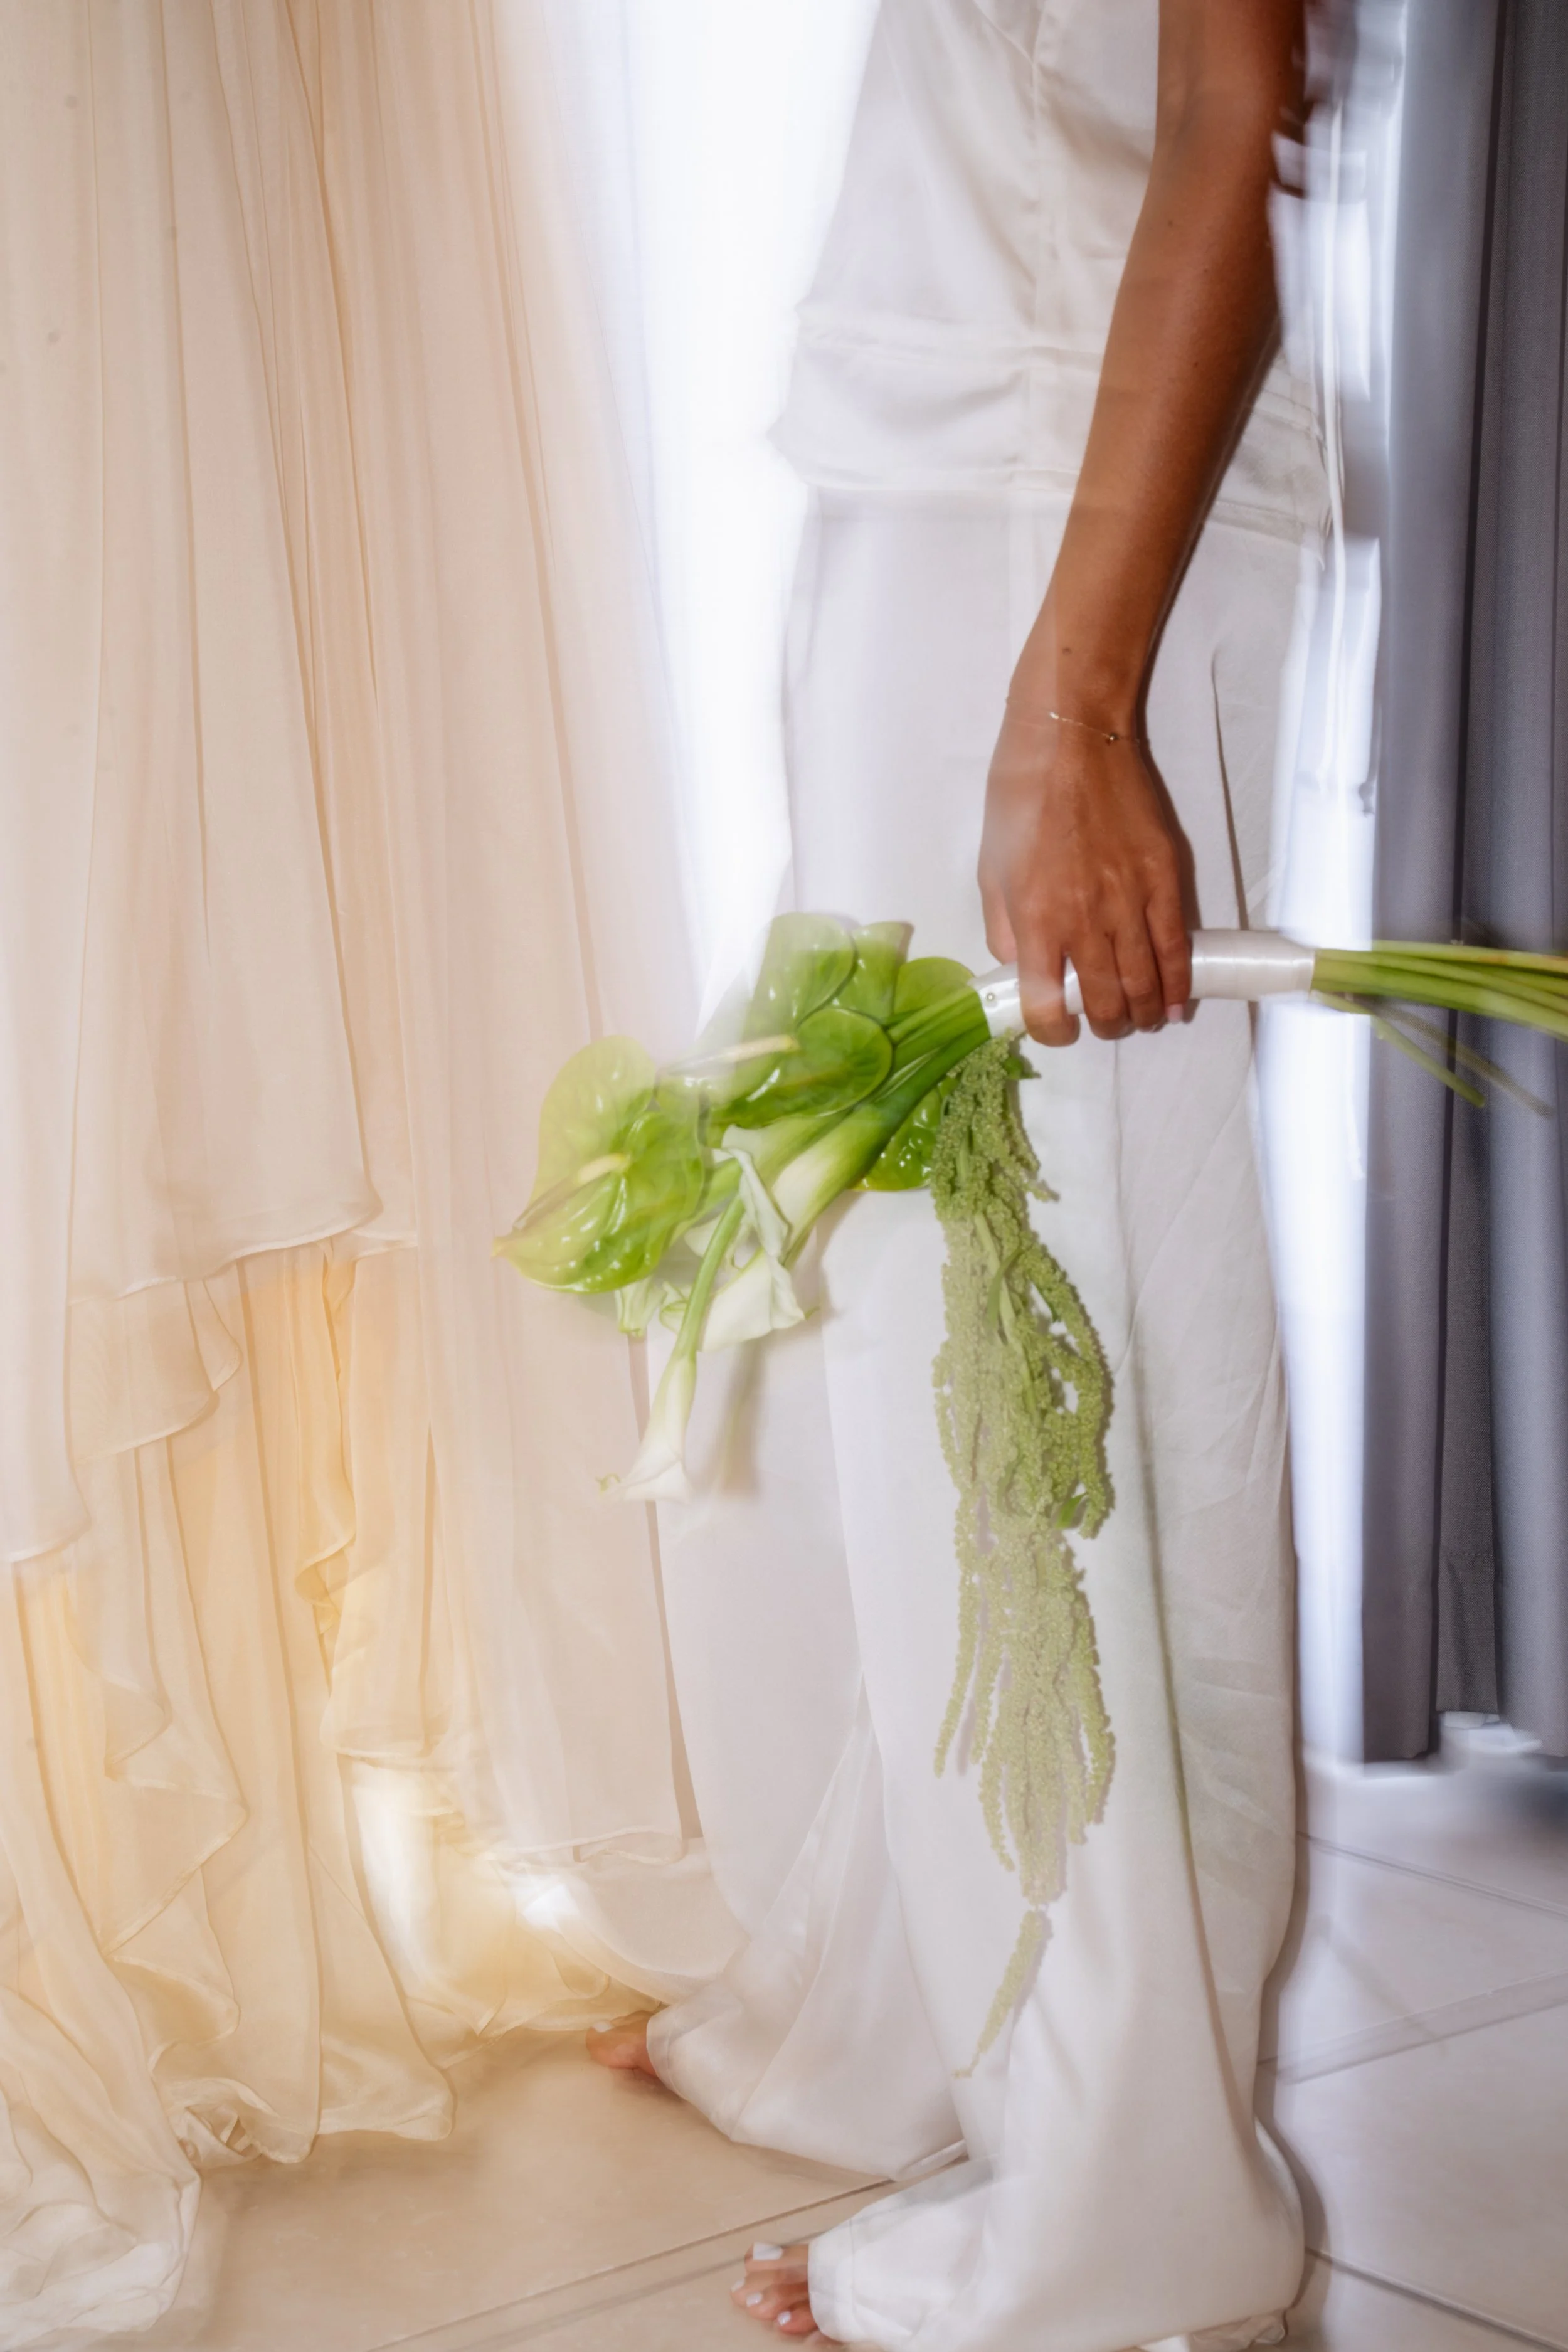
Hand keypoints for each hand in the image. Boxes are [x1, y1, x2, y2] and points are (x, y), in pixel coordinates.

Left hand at [978, 705, 1191, 1046]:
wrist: (1072, 739)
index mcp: (1035, 919)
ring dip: (1142, 1013)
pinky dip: (1178, 984)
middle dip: (1105, 1026)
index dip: (1054, 1032)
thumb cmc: (1021, 798)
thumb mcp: (990, 869)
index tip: (1058, 1028)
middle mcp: (1084, 920)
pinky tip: (1174, 1002)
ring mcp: (1129, 902)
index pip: (1047, 1006)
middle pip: (1104, 1003)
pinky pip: (1176, 948)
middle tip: (1103, 1022)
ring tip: (1138, 1017)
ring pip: (1144, 984)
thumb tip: (1023, 971)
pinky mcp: (1164, 880)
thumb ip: (1004, 929)